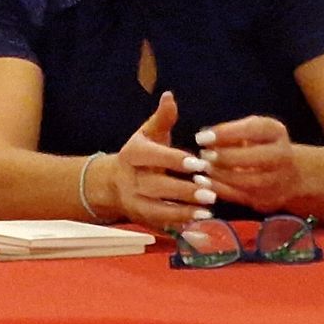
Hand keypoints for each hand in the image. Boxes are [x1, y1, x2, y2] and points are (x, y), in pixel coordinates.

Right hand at [105, 92, 218, 231]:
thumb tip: (170, 96)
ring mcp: (134, 202)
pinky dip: (180, 227)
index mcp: (131, 154)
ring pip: (157, 210)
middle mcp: (129, 179)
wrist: (113, 184)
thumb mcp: (148, 134)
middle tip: (210, 192)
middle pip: (155, 186)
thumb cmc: (141, 155)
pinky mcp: (143, 220)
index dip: (172, 160)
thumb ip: (162, 118)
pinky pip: (161, 226)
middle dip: (183, 190)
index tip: (197, 164)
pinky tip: (200, 225)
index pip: (150, 156)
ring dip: (182, 211)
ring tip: (208, 210)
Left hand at [197, 116, 302, 214]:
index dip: (225, 134)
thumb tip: (204, 137)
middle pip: (256, 158)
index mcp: (276, 131)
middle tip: (204, 155)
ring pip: (249, 182)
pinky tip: (205, 182)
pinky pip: (243, 197)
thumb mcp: (247, 131)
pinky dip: (221, 190)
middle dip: (226, 157)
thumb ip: (228, 132)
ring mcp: (279, 181)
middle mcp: (283, 155)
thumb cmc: (257, 144)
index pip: (253, 129)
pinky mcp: (269, 200)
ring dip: (222, 175)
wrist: (288, 172)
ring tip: (204, 167)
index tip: (201, 137)